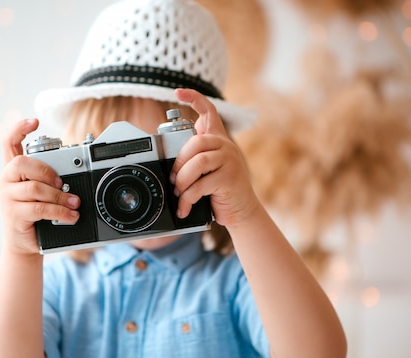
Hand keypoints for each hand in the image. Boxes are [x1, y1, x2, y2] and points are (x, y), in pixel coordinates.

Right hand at [0, 119, 80, 254]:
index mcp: (13, 171)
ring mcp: (8, 198)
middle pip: (22, 163)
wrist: (26, 244)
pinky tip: (71, 215)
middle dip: (46, 171)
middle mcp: (7, 181)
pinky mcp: (14, 214)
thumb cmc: (37, 215)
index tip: (34, 121)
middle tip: (62, 183)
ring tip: (74, 203)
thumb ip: (50, 180)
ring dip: (59, 196)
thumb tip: (72, 178)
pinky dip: (59, 211)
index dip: (19, 129)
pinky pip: (39, 208)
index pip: (9, 143)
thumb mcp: (43, 193)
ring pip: (34, 188)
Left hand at [170, 89, 260, 227]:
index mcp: (218, 140)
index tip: (178, 92)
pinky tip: (186, 205)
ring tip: (179, 193)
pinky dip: (188, 197)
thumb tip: (169, 161)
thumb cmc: (219, 190)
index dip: (193, 98)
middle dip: (178, 163)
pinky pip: (201, 184)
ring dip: (182, 181)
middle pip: (195, 142)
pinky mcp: (230, 177)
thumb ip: (194, 159)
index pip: (208, 111)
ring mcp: (230, 160)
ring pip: (197, 163)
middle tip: (173, 179)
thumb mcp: (206, 171)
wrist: (241, 211)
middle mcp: (225, 146)